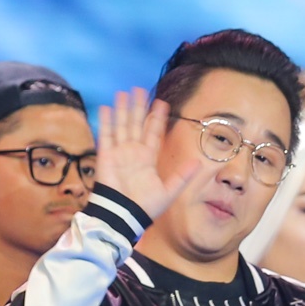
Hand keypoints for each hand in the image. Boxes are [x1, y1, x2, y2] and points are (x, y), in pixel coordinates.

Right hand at [95, 88, 202, 221]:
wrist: (124, 216)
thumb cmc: (146, 206)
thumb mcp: (170, 190)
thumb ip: (182, 175)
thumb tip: (198, 162)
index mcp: (148, 159)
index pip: (153, 133)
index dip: (156, 118)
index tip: (161, 103)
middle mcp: (134, 152)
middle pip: (136, 124)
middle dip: (138, 107)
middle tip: (139, 89)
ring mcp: (119, 153)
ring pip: (122, 125)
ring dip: (123, 109)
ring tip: (124, 92)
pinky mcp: (106, 156)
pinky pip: (106, 135)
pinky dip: (106, 122)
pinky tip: (107, 108)